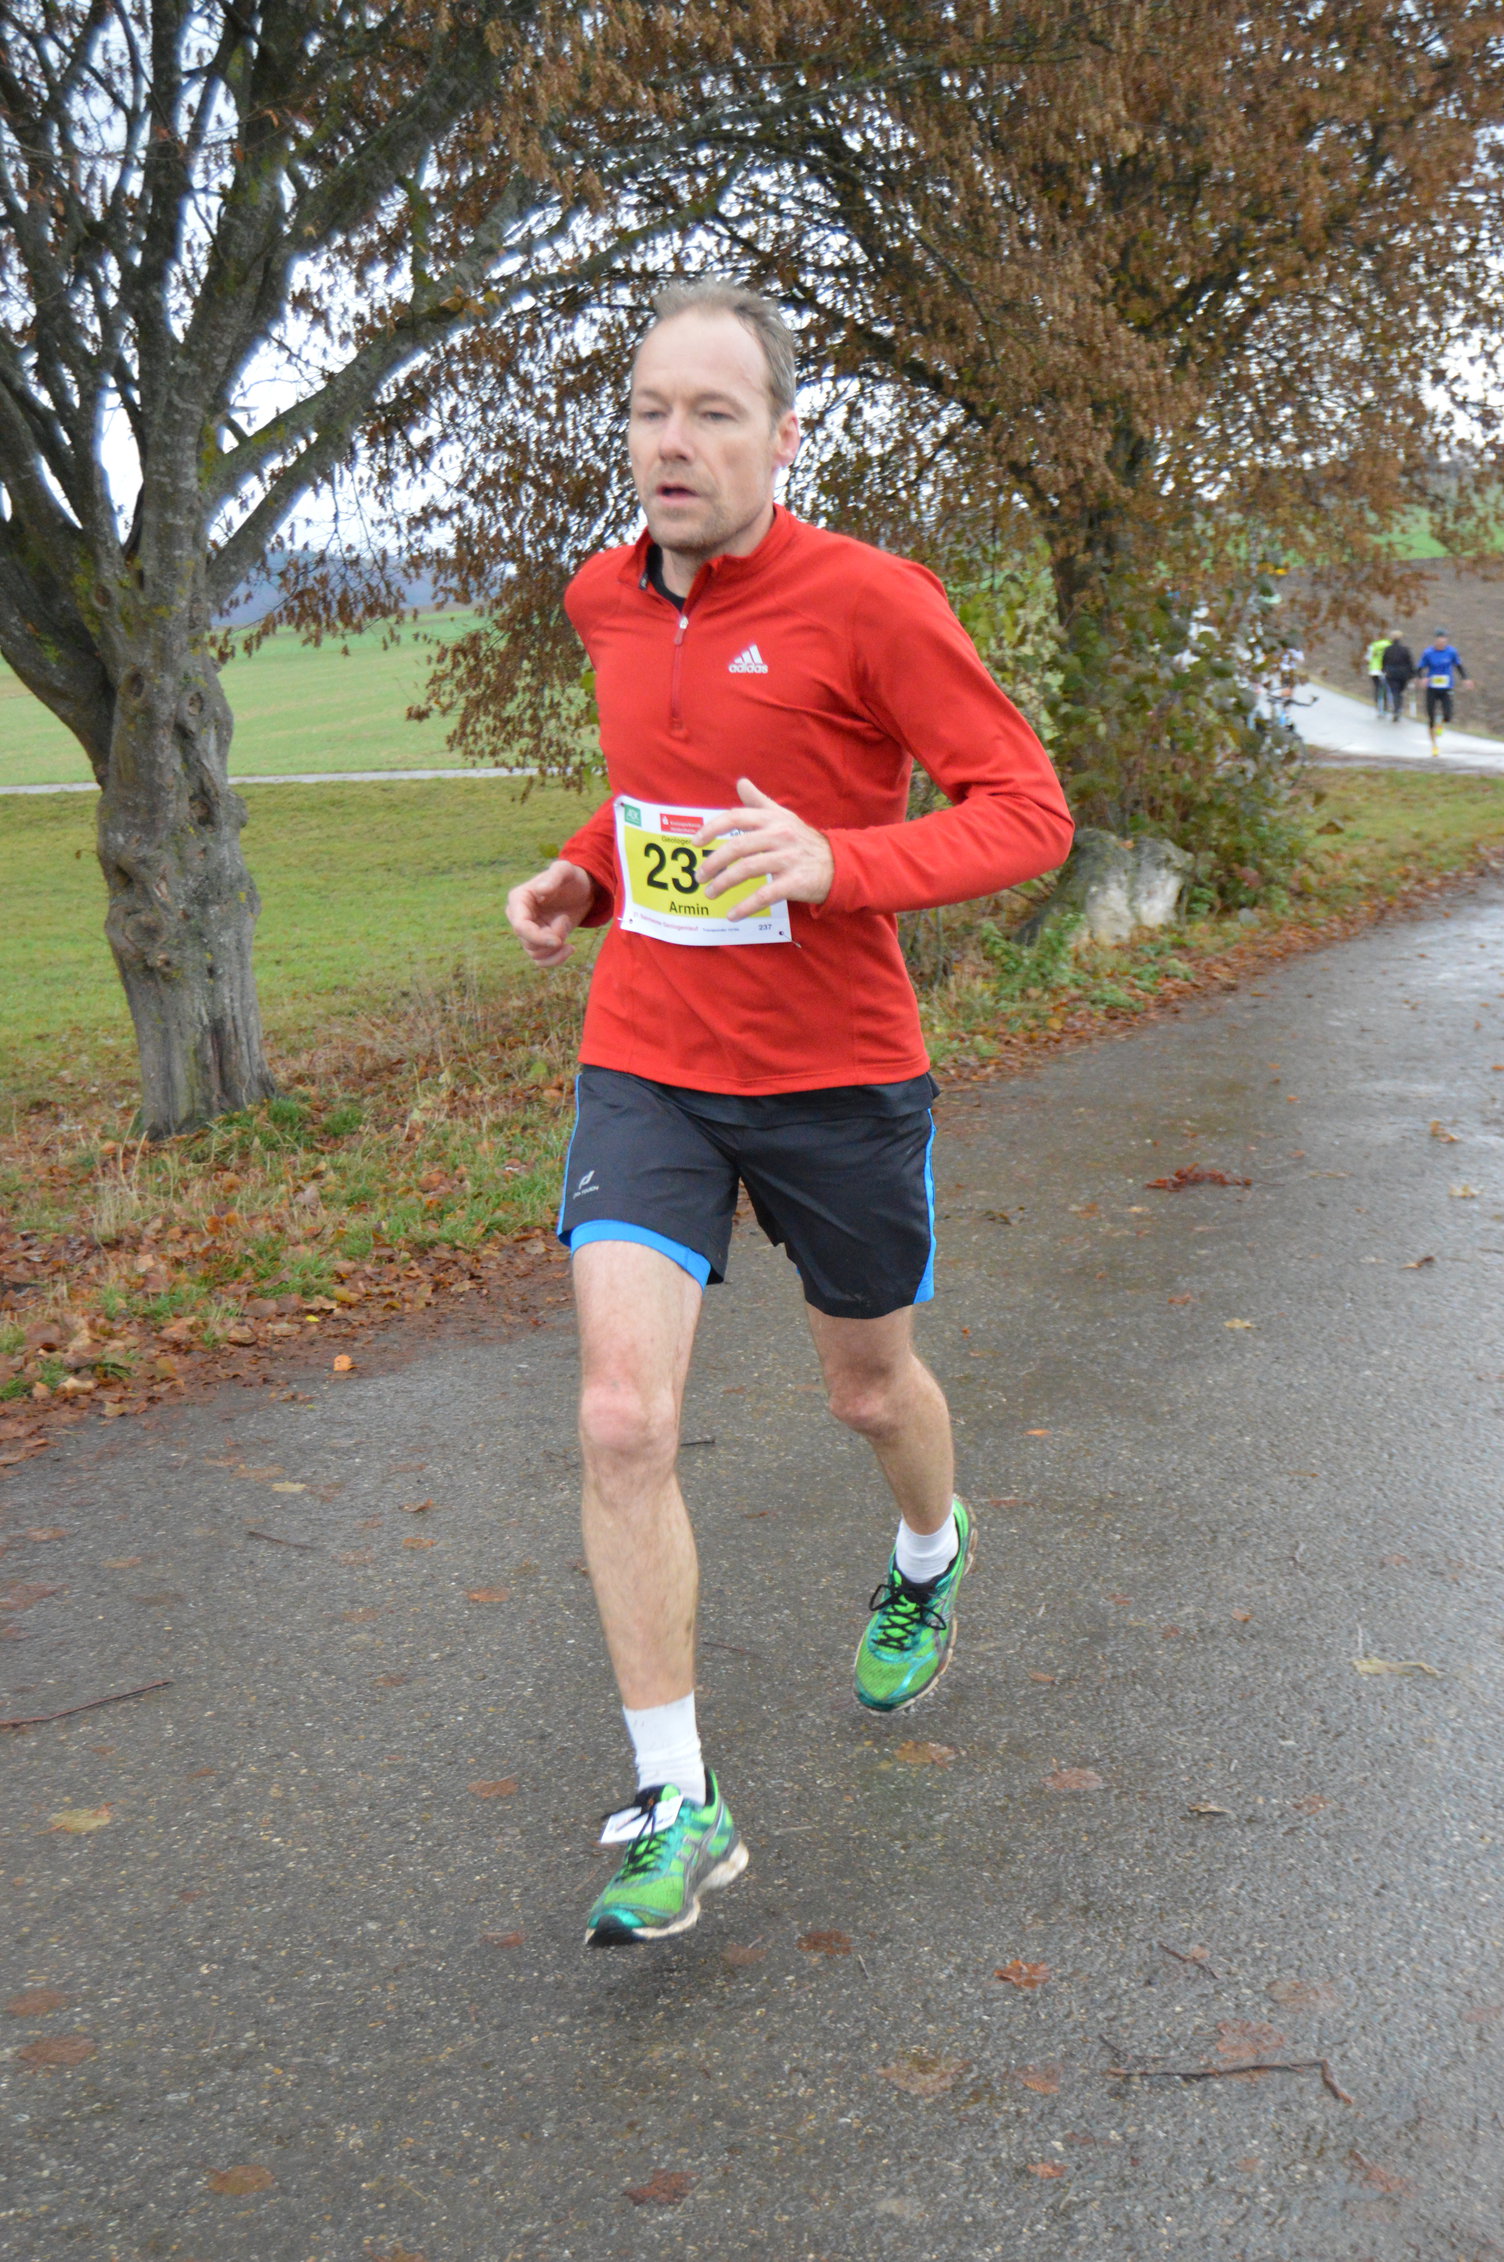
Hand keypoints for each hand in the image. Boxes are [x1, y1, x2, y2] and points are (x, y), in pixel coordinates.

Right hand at [506, 859, 596, 965]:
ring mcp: (528, 931)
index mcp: (518, 899)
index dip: (538, 938)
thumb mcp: (565, 871)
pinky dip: (556, 959)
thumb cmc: (572, 877)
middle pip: (528, 943)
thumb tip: (540, 890)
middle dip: (553, 938)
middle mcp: (518, 917)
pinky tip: (571, 948)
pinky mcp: (538, 941)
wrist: (583, 890)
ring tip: (566, 924)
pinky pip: (541, 960)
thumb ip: (553, 877)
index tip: (558, 941)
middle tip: (566, 919)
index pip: (520, 927)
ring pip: (535, 954)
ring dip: (557, 947)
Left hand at [692, 778, 834, 920]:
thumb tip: (741, 783)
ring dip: (723, 884)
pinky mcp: (795, 882)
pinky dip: (745, 906)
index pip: (736, 817)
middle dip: (714, 862)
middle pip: (737, 846)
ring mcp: (788, 859)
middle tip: (700, 876)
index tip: (696, 843)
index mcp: (773, 819)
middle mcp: (779, 836)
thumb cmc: (804, 841)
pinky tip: (733, 914)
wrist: (839, 864)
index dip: (712, 828)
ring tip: (710, 893)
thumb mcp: (784, 816)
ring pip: (747, 870)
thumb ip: (759, 802)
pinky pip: (764, 895)